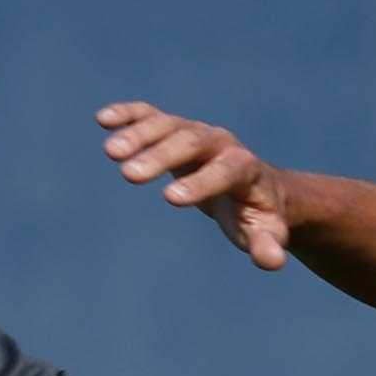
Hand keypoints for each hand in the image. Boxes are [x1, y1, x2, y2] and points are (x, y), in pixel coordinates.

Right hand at [97, 102, 295, 269]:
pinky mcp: (175, 130)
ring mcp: (196, 133)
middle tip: (129, 175)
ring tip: (111, 152)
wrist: (253, 185)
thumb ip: (268, 244)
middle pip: (192, 141)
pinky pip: (151, 116)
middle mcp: (222, 143)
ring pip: (169, 126)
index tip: (170, 199)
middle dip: (161, 156)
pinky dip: (129, 115)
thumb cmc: (256, 215)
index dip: (202, 182)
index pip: (226, 170)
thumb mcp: (266, 232)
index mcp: (246, 169)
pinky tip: (103, 119)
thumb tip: (272, 261)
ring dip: (140, 135)